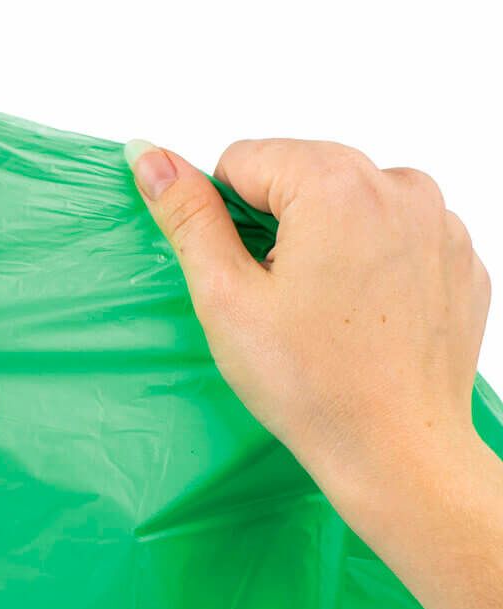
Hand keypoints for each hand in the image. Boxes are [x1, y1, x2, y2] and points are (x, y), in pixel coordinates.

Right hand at [124, 138, 490, 514]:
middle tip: (277, 299)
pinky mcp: (460, 258)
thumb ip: (187, 214)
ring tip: (321, 309)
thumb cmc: (310, 384)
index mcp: (336, 185)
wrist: (397, 453)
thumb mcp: (225, 296)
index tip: (243, 276)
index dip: (224, 218)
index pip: (244, 160)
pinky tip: (361, 315)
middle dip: (277, 224)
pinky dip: (371, 260)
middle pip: (301, 172)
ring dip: (325, 237)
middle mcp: (400, 187)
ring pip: (349, 200)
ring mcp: (441, 222)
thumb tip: (149, 155)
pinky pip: (395, 233)